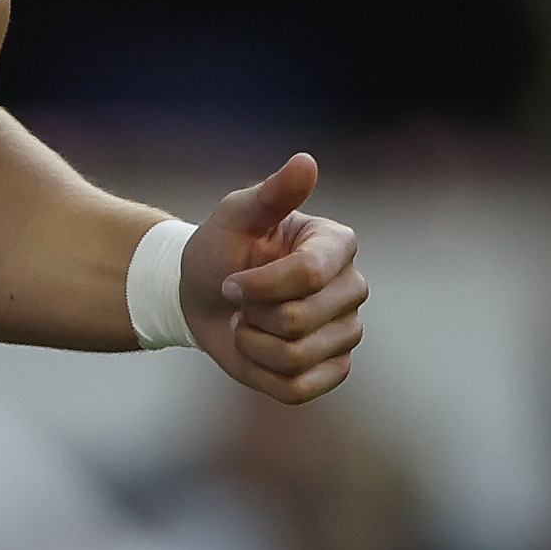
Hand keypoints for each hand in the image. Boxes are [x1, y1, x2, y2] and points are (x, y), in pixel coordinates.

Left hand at [179, 153, 364, 403]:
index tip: (232, 279)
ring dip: (253, 344)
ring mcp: (346, 331)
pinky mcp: (333, 369)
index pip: (309, 275)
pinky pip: (298, 388)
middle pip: (301, 320)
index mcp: (336, 244)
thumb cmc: (220, 248)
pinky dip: (262, 373)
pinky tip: (256, 350)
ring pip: (297, 357)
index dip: (259, 285)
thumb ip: (272, 193)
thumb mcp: (236, 215)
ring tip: (247, 323)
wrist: (200, 294)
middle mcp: (351, 287)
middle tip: (240, 299)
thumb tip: (306, 161)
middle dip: (252, 313)